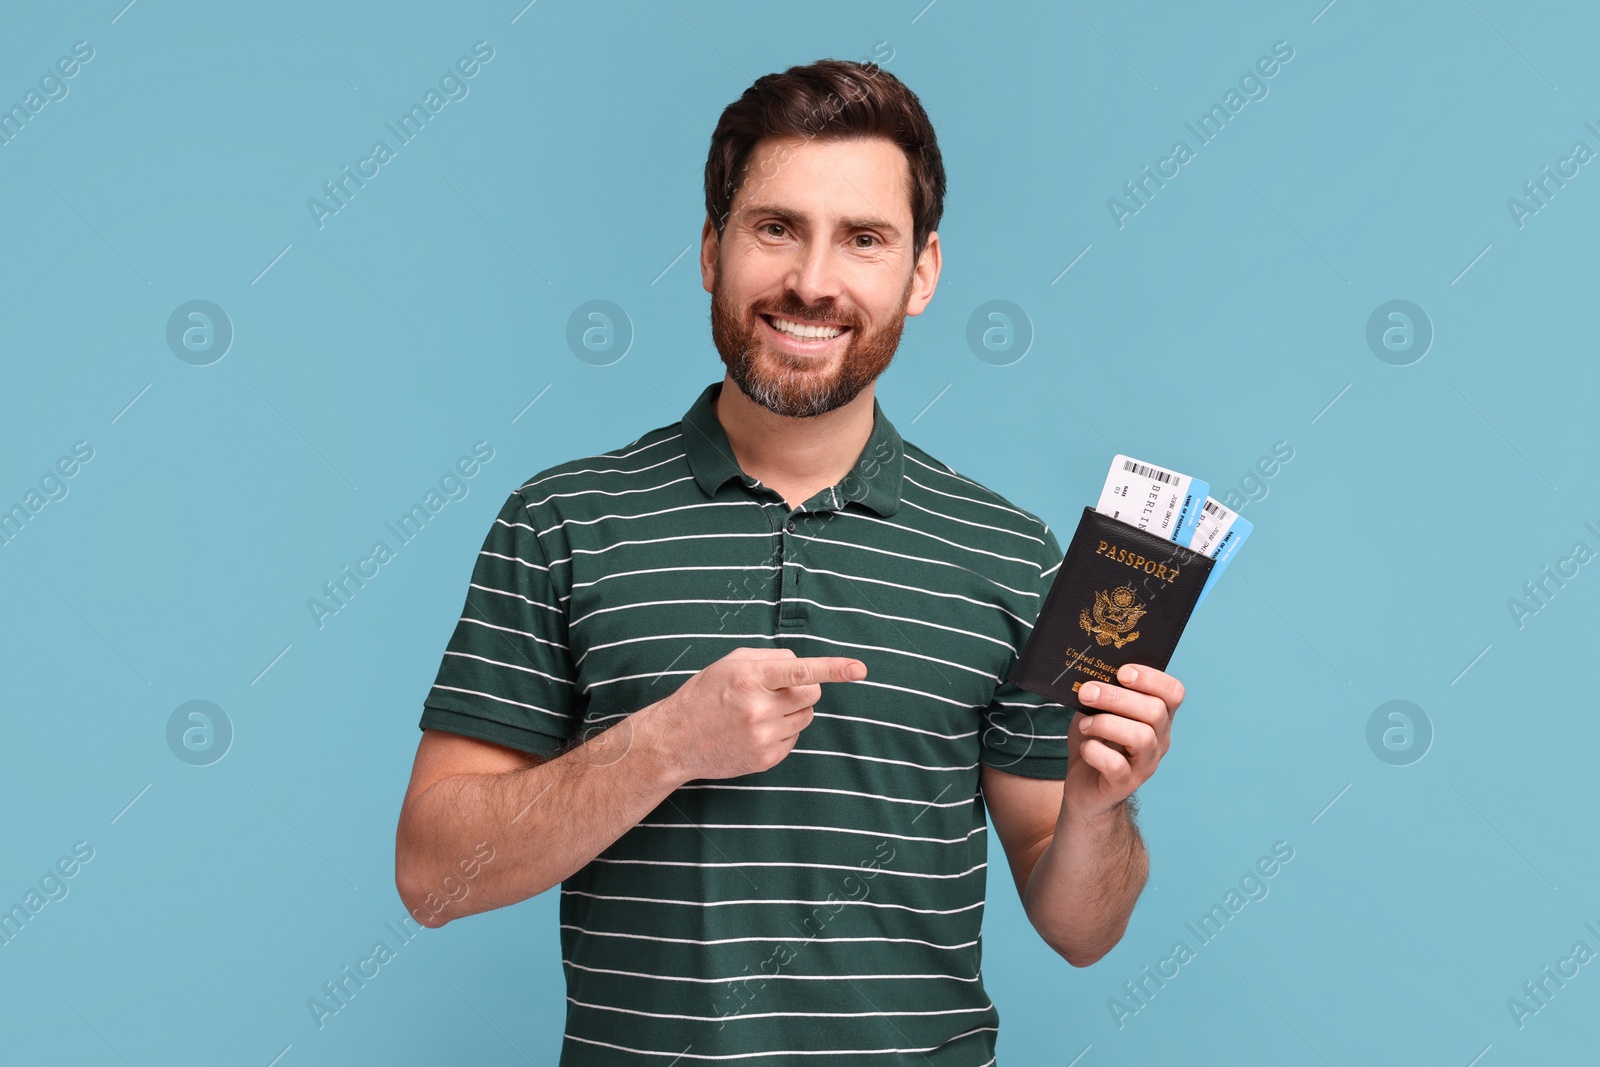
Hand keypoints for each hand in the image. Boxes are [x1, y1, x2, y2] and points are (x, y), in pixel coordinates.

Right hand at [649, 647, 866, 782]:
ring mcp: (763, 737)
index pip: (800, 670)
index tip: (859, 669)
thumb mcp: (731, 663)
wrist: (676, 739)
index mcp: (749, 678)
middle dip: (803, 689)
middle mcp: (758, 708)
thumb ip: (770, 659)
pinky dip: (783, 730)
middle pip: (811, 694)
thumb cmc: (705, 694)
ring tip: (760, 711)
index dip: (833, 669)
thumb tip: (804, 666)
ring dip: (793, 710)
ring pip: (806, 717)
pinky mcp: (766, 759)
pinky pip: (795, 738)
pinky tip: (756, 730)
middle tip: (777, 691)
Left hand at [1064, 663, 1184, 820]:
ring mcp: (1146, 764)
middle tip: (1087, 692)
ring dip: (1106, 724)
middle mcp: (1159, 740)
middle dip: (1117, 697)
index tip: (1123, 672)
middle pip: (1155, 711)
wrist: (1083, 787)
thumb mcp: (1094, 711)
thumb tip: (1090, 674)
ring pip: (1142, 737)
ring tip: (1085, 725)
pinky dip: (1095, 751)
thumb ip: (1099, 693)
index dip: (1152, 678)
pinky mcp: (1125, 784)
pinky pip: (1116, 765)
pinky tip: (1086, 748)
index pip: (1173, 693)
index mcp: (1157, 717)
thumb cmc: (1093, 741)